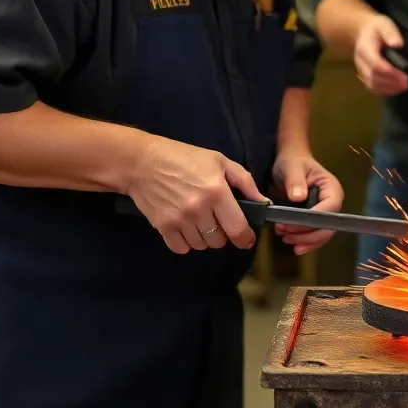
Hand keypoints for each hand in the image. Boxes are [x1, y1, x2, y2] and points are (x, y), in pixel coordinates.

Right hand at [125, 134, 268, 254]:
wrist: (144, 163)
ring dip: (204, 237)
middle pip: (219, 240)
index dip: (246, 238)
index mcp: (217, 192)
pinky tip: (185, 226)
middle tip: (217, 218)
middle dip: (223, 232)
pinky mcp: (163, 227)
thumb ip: (245, 182)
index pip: (237, 227)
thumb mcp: (220, 162)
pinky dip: (186, 242)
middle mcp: (199, 209)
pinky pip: (181, 248)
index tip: (247, 239)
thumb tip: (263, 202)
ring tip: (200, 218)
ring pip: (201, 245)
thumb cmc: (185, 159)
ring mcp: (179, 220)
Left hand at [271, 152, 344, 256]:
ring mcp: (326, 213)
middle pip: (328, 226)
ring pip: (322, 234)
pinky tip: (291, 242)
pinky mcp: (316, 220)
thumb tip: (298, 197)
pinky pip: (315, 236)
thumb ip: (295, 181)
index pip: (330, 209)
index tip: (291, 224)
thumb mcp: (292, 168)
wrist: (290, 164)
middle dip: (307, 235)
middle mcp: (332, 203)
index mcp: (331, 188)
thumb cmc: (293, 163)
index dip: (313, 220)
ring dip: (304, 241)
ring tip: (284, 237)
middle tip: (285, 234)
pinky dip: (304, 242)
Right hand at [353, 14, 407, 95]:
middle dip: (391, 81)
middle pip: (373, 76)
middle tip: (407, 82)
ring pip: (372, 84)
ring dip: (389, 88)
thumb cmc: (376, 29)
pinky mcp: (365, 76)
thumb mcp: (384, 24)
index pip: (375, 63)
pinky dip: (385, 90)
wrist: (362, 33)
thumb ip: (390, 33)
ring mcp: (361, 70)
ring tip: (404, 86)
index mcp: (365, 48)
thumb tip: (398, 44)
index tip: (403, 75)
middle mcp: (360, 62)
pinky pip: (372, 87)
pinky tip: (397, 89)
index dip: (389, 71)